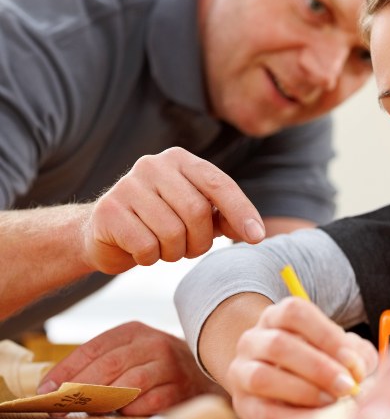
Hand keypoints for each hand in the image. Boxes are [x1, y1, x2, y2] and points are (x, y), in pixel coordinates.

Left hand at [37, 322, 227, 415]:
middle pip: (108, 366)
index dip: (66, 370)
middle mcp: (154, 344)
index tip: (46, 389)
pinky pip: (148, 403)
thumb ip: (100, 364)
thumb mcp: (130, 353)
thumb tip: (56, 386)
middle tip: (59, 407)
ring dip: (104, 401)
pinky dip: (131, 410)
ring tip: (86, 411)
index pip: (93, 348)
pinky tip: (122, 413)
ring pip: (128, 384)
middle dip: (79, 388)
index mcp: (134, 331)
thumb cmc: (156, 367)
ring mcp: (169, 366)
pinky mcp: (180, 389)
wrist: (202, 376)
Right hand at [83, 147, 265, 273]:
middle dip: (199, 241)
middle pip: (197, 212)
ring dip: (174, 252)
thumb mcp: (197, 217)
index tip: (257, 237)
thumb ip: (225, 218)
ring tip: (163, 247)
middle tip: (189, 249)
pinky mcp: (109, 211)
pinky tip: (140, 250)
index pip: (219, 184)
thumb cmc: (160, 223)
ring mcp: (128, 185)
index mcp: (180, 160)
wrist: (103, 233)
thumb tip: (254, 232)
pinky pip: (147, 247)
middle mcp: (153, 165)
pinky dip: (149, 258)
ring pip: (173, 233)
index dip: (241, 212)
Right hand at [227, 297, 378, 418]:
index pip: (295, 313)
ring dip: (303, 392)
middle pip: (278, 344)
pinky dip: (294, 418)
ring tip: (332, 402)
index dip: (326, 335)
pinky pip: (263, 413)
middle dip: (318, 368)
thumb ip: (355, 354)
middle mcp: (253, 339)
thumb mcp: (339, 350)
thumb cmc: (319, 363)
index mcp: (276, 317)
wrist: (283, 386)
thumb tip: (358, 369)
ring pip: (262, 377)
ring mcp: (242, 371)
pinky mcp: (242, 404)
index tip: (352, 360)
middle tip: (347, 386)